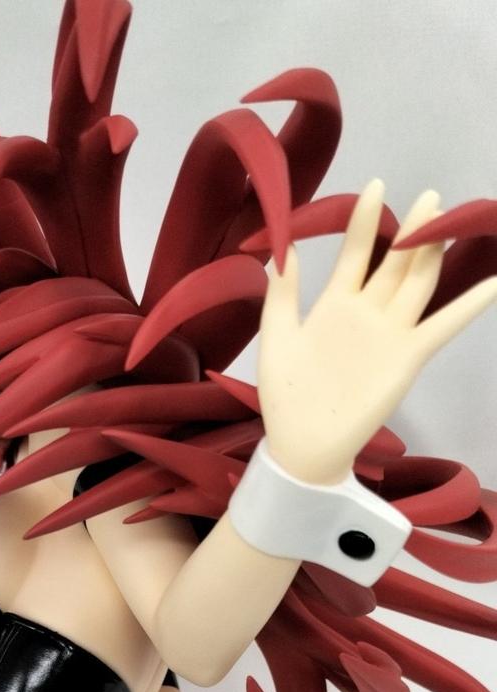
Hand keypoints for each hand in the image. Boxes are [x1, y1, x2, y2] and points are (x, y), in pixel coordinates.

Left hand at [257, 178, 496, 484]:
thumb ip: (283, 294)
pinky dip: (468, 306)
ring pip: (418, 283)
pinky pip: (442, 327)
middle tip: (431, 196)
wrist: (301, 444)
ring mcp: (390, 334)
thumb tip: (282, 247)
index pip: (355, 253)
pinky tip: (491, 283)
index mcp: (334, 305)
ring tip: (448, 219)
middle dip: (412, 229)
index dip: (364, 221)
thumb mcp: (277, 337)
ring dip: (433, 253)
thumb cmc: (285, 396)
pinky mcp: (407, 358)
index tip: (375, 186)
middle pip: (395, 263)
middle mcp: (368, 313)